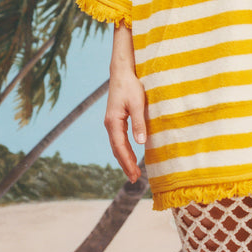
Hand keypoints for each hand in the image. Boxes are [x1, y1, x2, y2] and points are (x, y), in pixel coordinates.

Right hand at [104, 25, 146, 182]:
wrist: (122, 71)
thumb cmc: (131, 85)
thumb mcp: (137, 104)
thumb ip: (139, 123)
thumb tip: (141, 143)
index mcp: (113, 122)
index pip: (120, 147)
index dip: (127, 162)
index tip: (134, 175)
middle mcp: (109, 124)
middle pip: (116, 149)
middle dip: (125, 165)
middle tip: (134, 179)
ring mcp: (111, 122)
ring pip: (117, 145)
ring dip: (124, 159)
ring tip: (133, 172)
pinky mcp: (115, 119)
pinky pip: (118, 139)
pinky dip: (124, 149)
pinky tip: (131, 154)